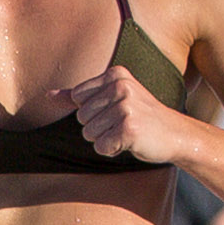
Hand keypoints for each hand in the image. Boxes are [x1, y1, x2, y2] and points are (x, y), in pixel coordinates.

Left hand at [57, 66, 187, 164]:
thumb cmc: (141, 117)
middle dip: (99, 128)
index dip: (93, 113)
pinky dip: (113, 150)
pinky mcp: (129, 129)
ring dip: (106, 139)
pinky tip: (131, 143)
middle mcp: (121, 87)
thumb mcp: (112, 99)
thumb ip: (77, 97)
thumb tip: (47, 96)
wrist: (176, 134)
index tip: (116, 112)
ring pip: (90, 134)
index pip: (78, 99)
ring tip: (128, 133)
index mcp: (115, 74)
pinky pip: (102, 146)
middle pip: (82, 118)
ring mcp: (126, 107)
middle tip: (124, 125)